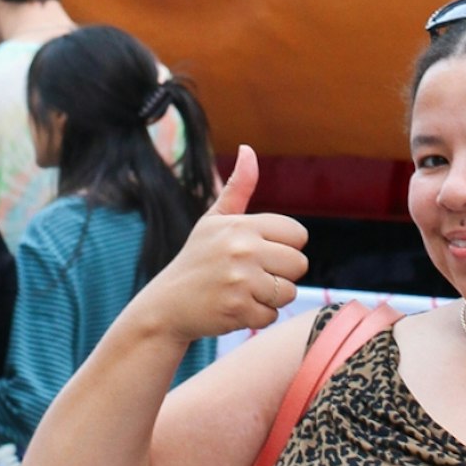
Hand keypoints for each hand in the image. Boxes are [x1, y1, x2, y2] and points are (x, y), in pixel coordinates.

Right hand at [129, 147, 308, 338]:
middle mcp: (242, 249)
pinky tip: (234, 309)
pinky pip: (272, 316)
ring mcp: (240, 280)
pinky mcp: (238, 309)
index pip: (298, 235)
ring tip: (241, 292)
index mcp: (240, 225)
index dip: (284, 248)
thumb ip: (238, 188)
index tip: (258, 253)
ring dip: (269, 298)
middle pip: (299, 264)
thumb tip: (248, 149)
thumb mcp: (213, 221)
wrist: (165, 306)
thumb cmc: (197, 260)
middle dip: (280, 274)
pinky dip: (257, 317)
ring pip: (288, 292)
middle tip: (249, 276)